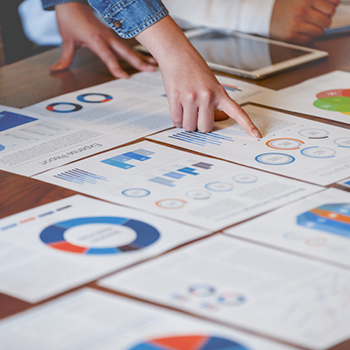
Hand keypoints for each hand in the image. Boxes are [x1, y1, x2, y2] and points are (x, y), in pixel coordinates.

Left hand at [53, 2, 156, 77]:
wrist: (72, 1)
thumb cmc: (70, 19)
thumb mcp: (66, 40)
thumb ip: (65, 57)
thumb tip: (57, 70)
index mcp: (96, 39)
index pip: (108, 56)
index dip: (116, 67)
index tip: (124, 76)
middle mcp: (107, 37)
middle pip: (125, 52)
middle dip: (138, 61)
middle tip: (150, 69)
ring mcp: (112, 34)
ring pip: (129, 48)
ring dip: (142, 56)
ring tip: (154, 64)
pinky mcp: (113, 33)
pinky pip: (127, 44)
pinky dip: (137, 51)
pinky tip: (146, 56)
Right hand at [136, 16, 260, 136]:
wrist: (176, 53)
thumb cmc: (194, 67)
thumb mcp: (211, 83)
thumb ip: (215, 102)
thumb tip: (216, 119)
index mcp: (219, 92)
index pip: (237, 112)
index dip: (247, 125)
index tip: (256, 135)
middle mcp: (206, 96)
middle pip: (205, 128)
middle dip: (200, 125)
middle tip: (197, 114)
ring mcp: (190, 98)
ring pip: (190, 127)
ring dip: (187, 122)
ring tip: (187, 109)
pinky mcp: (175, 99)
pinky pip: (177, 121)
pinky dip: (177, 120)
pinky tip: (179, 109)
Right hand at [270, 0, 339, 42]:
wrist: (265, 14)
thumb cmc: (283, 4)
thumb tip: (335, 3)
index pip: (330, 8)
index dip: (330, 9)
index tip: (326, 10)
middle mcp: (301, 11)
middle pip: (326, 21)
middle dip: (325, 20)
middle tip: (319, 18)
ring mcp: (296, 25)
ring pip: (319, 32)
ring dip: (317, 29)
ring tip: (311, 25)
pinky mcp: (291, 36)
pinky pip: (308, 40)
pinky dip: (309, 36)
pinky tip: (304, 31)